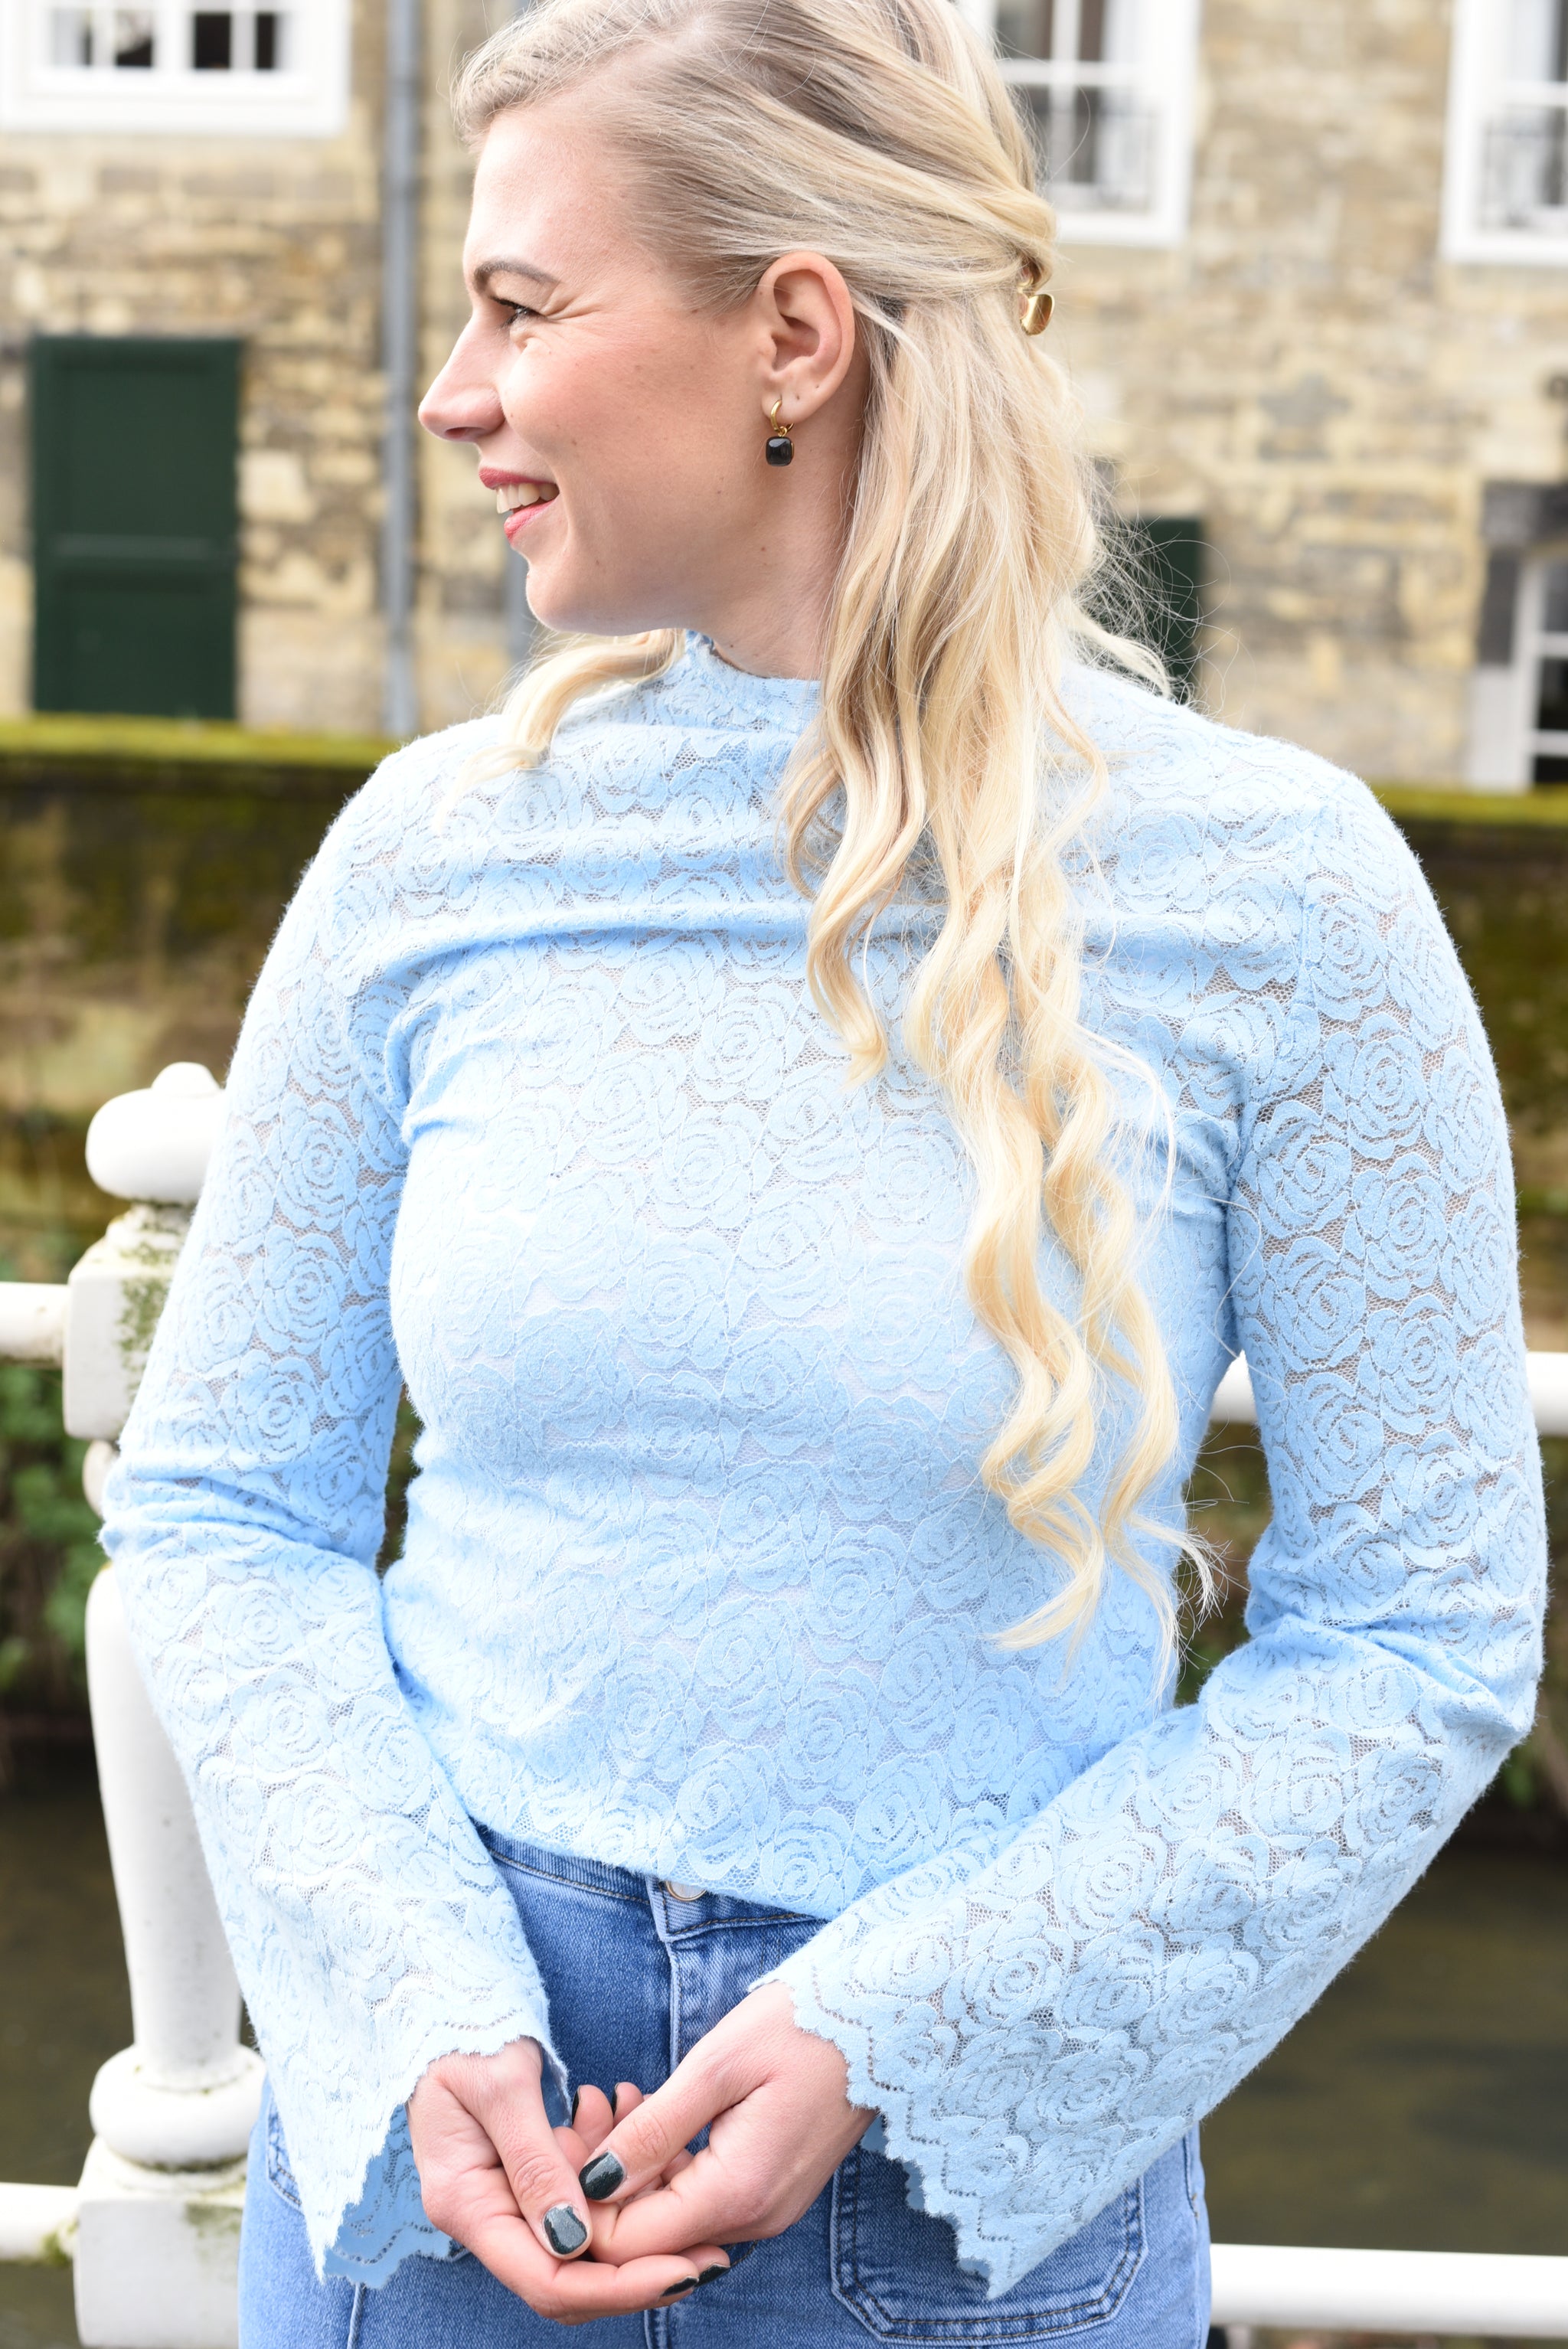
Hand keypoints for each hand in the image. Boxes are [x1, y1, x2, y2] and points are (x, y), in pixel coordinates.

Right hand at [408, 2038, 729, 2322]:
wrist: (447, 2003)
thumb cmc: (466, 2034)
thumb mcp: (502, 2086)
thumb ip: (535, 2162)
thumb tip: (571, 2242)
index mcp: (466, 2204)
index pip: (545, 2279)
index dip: (616, 2286)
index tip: (681, 2271)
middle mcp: (485, 2216)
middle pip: (569, 2276)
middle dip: (640, 2266)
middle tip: (711, 2249)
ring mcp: (508, 2198)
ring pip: (584, 2236)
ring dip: (633, 2203)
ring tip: (675, 2150)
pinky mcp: (530, 2175)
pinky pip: (583, 2193)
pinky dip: (615, 2163)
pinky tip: (628, 2109)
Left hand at [567, 1983, 874, 2263]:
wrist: (882, 2018)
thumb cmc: (802, 2026)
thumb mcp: (717, 2065)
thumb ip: (653, 2132)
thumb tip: (592, 2186)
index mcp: (738, 2192)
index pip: (629, 2243)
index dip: (581, 2204)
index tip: (562, 2139)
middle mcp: (754, 2219)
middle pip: (647, 2237)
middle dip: (602, 2185)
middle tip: (587, 2108)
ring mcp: (766, 2209)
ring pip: (671, 2219)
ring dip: (632, 2172)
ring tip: (617, 2099)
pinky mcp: (770, 2190)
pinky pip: (699, 2199)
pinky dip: (665, 2167)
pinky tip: (651, 2113)